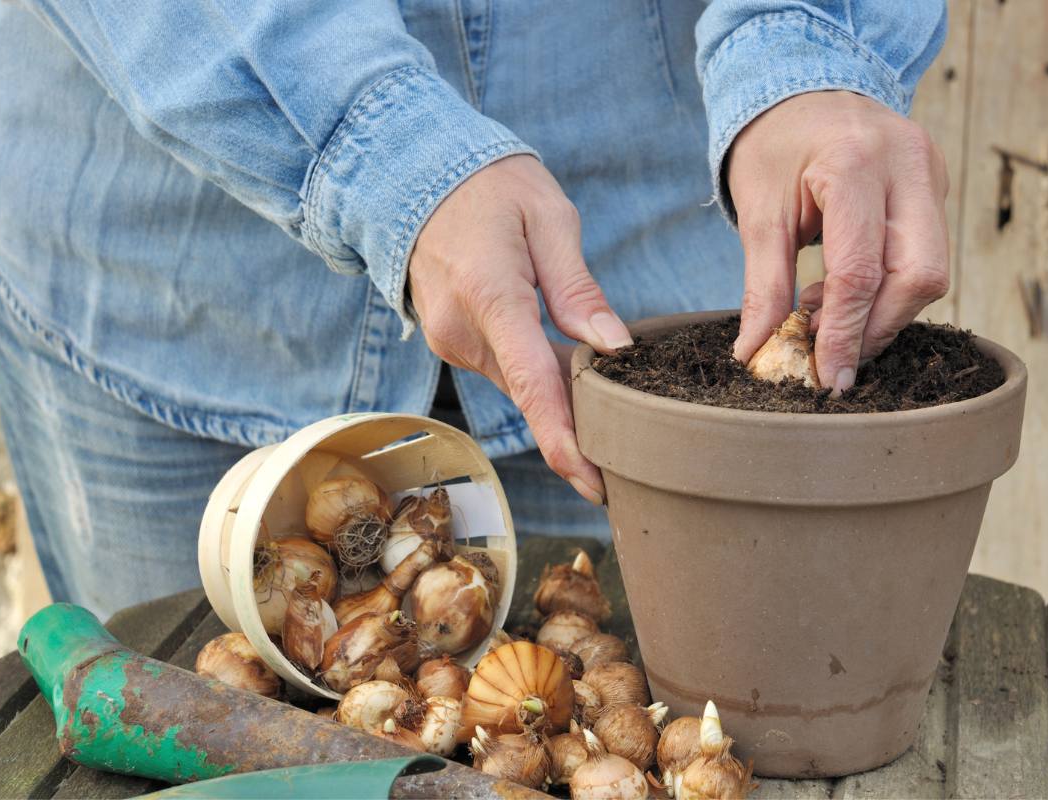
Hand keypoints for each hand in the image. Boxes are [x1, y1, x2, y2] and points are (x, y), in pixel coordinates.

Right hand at [409, 155, 630, 504]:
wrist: (415, 173)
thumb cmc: (491, 185)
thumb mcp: (548, 216)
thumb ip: (579, 287)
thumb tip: (615, 347)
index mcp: (490, 295)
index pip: (533, 384)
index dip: (565, 440)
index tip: (594, 482)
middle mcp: (462, 330)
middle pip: (531, 394)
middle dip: (578, 428)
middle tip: (632, 456)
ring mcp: (450, 340)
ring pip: (519, 386)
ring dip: (561, 399)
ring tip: (613, 414)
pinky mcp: (451, 341)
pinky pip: (505, 370)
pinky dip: (539, 378)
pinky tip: (573, 376)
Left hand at [727, 91, 949, 392]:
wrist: (802, 88)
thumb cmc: (774, 147)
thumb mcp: (758, 212)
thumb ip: (763, 286)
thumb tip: (756, 352)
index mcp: (856, 163)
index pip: (862, 270)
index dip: (847, 334)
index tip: (829, 378)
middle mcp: (908, 165)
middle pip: (919, 276)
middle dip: (877, 327)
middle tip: (831, 355)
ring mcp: (931, 174)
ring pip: (931, 272)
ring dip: (882, 313)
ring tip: (825, 317)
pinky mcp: (936, 188)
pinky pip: (927, 256)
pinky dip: (887, 290)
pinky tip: (844, 296)